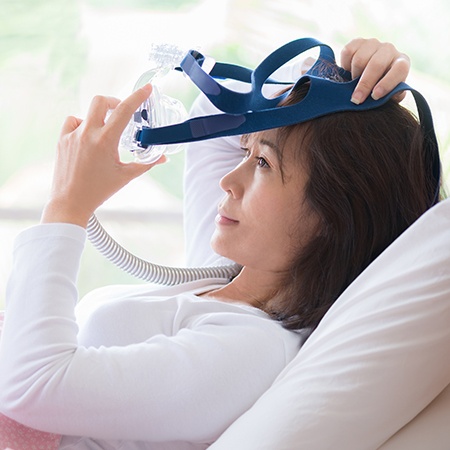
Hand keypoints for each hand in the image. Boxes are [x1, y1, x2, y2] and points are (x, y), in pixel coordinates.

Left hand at [41, 84, 165, 227]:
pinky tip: (87, 138)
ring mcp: (72, 136)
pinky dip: (82, 125)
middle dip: (114, 101)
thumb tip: (162, 158)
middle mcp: (87, 134)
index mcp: (105, 141)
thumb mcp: (126, 176)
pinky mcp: (62, 140)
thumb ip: (146, 164)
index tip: (147, 88)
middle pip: (101, 101)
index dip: (137, 97)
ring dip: (99, 118)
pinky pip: (72, 122)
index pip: (124, 110)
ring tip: (104, 134)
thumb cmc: (99, 190)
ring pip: (86, 113)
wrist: (70, 202)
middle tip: (121, 111)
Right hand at [340, 38, 409, 104]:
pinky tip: (348, 72)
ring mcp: (373, 44)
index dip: (387, 82)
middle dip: (365, 84)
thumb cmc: (379, 91)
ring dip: (354, 75)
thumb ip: (390, 97)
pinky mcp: (357, 42)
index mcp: (401, 63)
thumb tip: (387, 97)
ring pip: (360, 59)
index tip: (375, 96)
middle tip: (356, 99)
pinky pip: (348, 52)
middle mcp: (389, 50)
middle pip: (376, 64)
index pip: (400, 69)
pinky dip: (345, 65)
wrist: (366, 78)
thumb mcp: (388, 96)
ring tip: (353, 84)